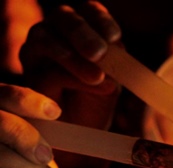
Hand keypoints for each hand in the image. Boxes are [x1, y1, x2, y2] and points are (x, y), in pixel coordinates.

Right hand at [19, 0, 121, 128]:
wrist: (84, 125)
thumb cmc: (99, 94)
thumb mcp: (114, 75)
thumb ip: (114, 62)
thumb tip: (115, 54)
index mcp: (82, 25)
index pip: (90, 11)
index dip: (101, 21)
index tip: (115, 37)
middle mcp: (56, 30)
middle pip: (65, 19)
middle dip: (84, 35)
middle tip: (99, 53)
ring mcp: (38, 49)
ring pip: (48, 41)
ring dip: (75, 60)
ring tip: (98, 77)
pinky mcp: (32, 75)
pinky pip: (49, 72)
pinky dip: (74, 80)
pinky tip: (93, 88)